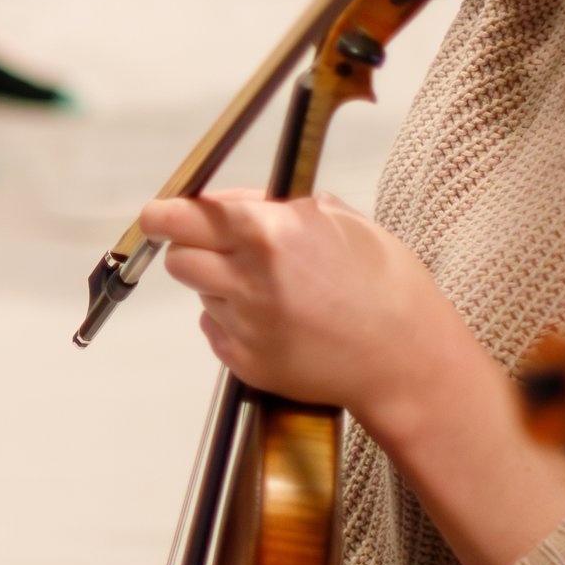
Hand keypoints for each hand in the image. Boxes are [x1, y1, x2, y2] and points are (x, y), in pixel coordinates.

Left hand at [141, 185, 445, 421]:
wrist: (407, 357)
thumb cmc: (385, 285)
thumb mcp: (338, 220)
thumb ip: (277, 208)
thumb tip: (230, 201)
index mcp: (271, 234)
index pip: (184, 217)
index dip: (164, 214)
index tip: (157, 214)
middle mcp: (250, 280)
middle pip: (178, 257)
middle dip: (189, 247)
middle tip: (212, 247)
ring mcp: (246, 326)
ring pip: (201, 294)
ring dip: (220, 285)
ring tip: (271, 290)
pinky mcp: (247, 363)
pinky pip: (216, 330)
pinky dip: (233, 322)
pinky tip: (277, 321)